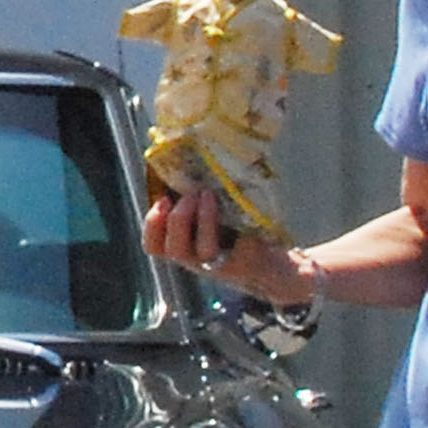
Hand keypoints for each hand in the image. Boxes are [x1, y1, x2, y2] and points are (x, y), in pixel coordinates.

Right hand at [143, 186, 313, 305]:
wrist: (275, 262)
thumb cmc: (240, 230)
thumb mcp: (215, 214)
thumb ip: (197, 199)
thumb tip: (188, 161)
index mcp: (184, 246)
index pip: (154, 244)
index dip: (152, 223)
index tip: (162, 199)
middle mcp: (196, 261)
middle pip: (172, 249)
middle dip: (176, 219)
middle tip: (190, 195)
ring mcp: (218, 265)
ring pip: (201, 250)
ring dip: (203, 220)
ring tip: (210, 195)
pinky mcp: (242, 264)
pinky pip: (233, 249)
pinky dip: (233, 226)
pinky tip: (237, 205)